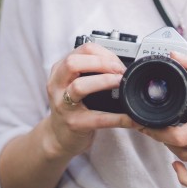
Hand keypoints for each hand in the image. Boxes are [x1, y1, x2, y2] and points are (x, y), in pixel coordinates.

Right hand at [44, 42, 137, 158]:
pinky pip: (97, 118)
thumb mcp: (73, 82)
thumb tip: (120, 65)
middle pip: (73, 63)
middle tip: (119, 70)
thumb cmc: (71, 107)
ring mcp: (63, 105)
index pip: (82, 50)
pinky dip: (116, 118)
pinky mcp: (73, 124)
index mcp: (60, 70)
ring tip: (121, 83)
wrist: (58, 137)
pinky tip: (129, 118)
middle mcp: (57, 85)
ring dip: (104, 81)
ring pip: (79, 86)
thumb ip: (90, 71)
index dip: (104, 53)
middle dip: (100, 63)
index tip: (118, 62)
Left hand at [138, 51, 186, 187]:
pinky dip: (186, 178)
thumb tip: (176, 56)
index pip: (181, 135)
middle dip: (161, 135)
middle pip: (180, 147)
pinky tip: (177, 164)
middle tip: (152, 125)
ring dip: (172, 148)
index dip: (158, 131)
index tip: (146, 123)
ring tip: (167, 134)